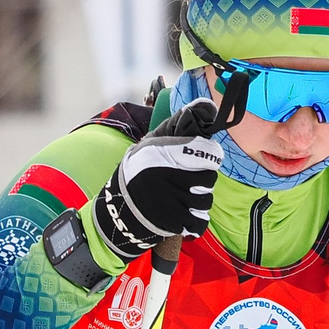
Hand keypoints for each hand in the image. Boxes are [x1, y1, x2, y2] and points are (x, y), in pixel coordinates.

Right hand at [92, 116, 222, 263]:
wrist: (118, 203)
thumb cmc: (139, 169)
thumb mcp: (152, 142)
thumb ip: (177, 126)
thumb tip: (206, 106)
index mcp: (170, 154)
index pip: (209, 154)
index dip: (209, 156)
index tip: (203, 159)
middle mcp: (175, 177)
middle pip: (209, 179)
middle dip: (203, 180)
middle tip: (189, 179)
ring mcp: (175, 202)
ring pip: (205, 201)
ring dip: (199, 200)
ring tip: (186, 197)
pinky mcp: (174, 222)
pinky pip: (198, 222)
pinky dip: (195, 220)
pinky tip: (187, 214)